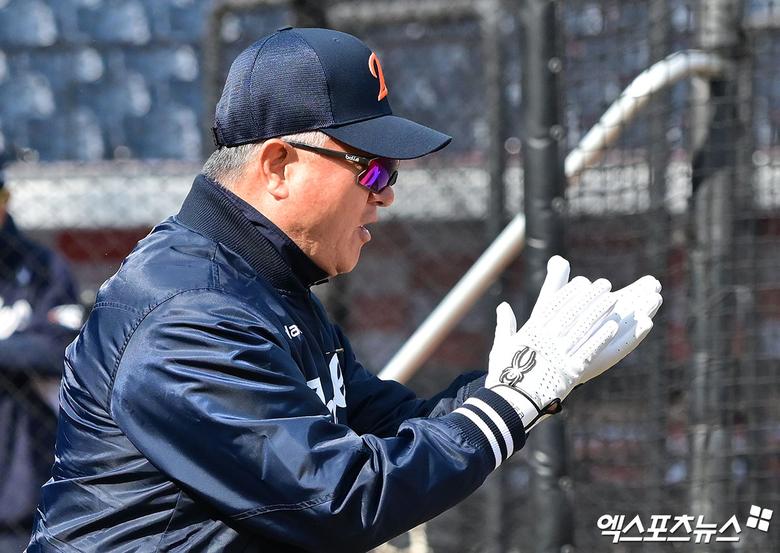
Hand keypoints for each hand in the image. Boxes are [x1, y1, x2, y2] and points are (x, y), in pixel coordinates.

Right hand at [487, 256, 661, 430]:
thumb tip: (502, 306)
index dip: (569, 292)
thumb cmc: (504, 375)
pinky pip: (590, 350)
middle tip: (604, 284)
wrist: (511, 403)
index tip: (581, 282)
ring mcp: (560, 354)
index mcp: (532, 331)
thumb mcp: (501, 346)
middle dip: (589, 296)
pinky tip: (613, 326)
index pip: (554, 305)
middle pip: (573, 312)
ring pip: (584, 327)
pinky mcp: (571, 370)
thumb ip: (505, 325)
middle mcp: (548, 339)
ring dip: (599, 311)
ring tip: (612, 299)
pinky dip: (602, 337)